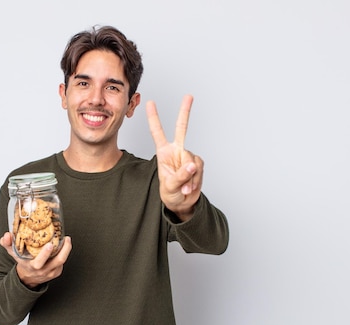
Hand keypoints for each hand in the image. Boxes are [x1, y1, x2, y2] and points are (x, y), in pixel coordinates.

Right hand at [0, 232, 71, 288]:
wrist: (28, 278)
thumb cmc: (22, 262)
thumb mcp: (13, 253)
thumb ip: (7, 244)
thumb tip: (7, 235)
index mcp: (32, 267)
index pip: (39, 263)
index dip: (45, 254)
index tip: (50, 244)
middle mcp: (43, 271)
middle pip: (58, 261)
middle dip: (64, 249)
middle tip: (66, 238)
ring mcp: (52, 272)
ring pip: (62, 261)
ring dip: (66, 249)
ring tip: (67, 239)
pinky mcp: (57, 272)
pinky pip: (62, 262)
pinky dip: (64, 252)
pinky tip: (63, 245)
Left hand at [147, 95, 203, 220]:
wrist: (183, 202)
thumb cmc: (171, 193)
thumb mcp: (170, 186)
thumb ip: (180, 175)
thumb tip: (192, 165)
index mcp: (164, 153)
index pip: (157, 133)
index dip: (154, 118)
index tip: (150, 102)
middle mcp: (176, 151)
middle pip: (182, 129)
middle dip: (185, 112)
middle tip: (189, 96)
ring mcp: (188, 157)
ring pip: (192, 161)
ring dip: (189, 177)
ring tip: (184, 187)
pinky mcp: (198, 164)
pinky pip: (199, 169)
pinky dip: (195, 180)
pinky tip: (190, 187)